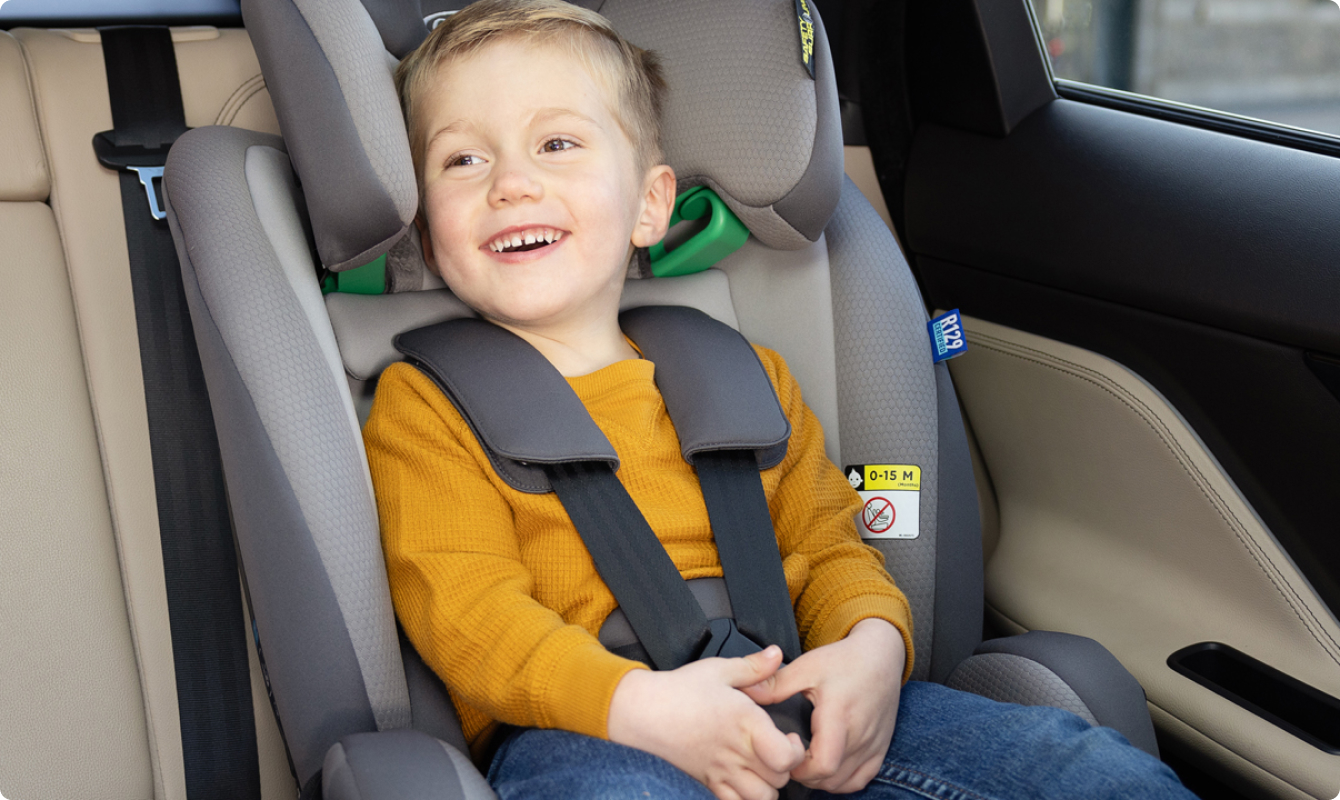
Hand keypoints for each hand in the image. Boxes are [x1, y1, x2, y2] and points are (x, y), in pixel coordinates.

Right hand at [608, 645, 806, 799]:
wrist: (642, 711)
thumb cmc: (679, 690)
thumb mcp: (718, 670)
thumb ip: (753, 666)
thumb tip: (775, 654)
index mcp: (745, 722)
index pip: (785, 757)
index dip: (795, 751)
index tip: (789, 737)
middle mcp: (736, 752)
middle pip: (779, 780)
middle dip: (784, 767)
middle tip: (776, 750)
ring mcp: (720, 771)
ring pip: (761, 798)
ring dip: (767, 786)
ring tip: (762, 768)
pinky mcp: (706, 782)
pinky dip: (744, 797)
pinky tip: (742, 780)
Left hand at [742, 619, 905, 793]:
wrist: (881, 655)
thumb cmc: (844, 660)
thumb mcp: (807, 666)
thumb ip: (776, 684)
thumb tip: (746, 693)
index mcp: (838, 715)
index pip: (822, 764)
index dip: (799, 769)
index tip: (785, 753)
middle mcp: (859, 735)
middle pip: (830, 778)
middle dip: (805, 776)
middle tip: (789, 759)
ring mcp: (873, 744)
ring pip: (844, 783)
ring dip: (822, 780)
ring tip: (805, 762)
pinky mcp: (880, 748)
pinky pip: (861, 779)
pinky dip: (842, 781)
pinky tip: (828, 767)